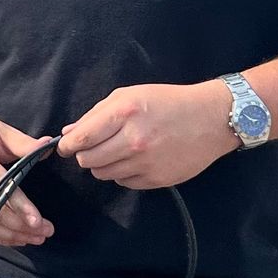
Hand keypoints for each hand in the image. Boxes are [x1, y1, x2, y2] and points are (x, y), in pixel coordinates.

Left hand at [59, 82, 235, 189]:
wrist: (212, 119)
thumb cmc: (168, 102)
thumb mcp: (130, 95)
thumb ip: (96, 114)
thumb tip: (69, 133)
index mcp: (125, 113)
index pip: (82, 139)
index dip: (67, 145)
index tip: (66, 146)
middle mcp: (134, 140)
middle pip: (88, 160)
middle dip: (84, 155)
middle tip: (92, 147)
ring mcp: (146, 163)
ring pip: (103, 174)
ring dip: (103, 164)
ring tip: (117, 151)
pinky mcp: (157, 180)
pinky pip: (124, 182)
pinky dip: (123, 173)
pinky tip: (135, 159)